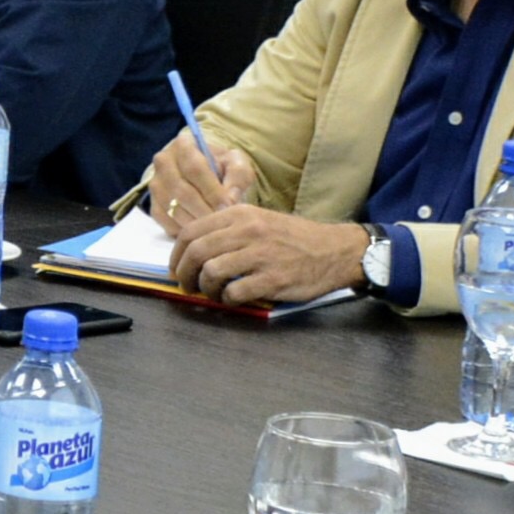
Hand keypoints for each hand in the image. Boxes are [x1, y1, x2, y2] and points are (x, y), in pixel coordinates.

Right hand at [143, 126, 248, 231]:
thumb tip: (230, 199)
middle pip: (182, 191)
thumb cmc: (223, 167)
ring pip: (173, 209)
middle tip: (223, 223)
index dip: (212, 190)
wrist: (206, 175)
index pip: (194, 169)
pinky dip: (184, 230)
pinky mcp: (154, 206)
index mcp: (182, 145)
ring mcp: (155, 185)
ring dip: (195, 222)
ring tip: (215, 229)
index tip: (229, 206)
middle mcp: (163, 163)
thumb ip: (238, 176)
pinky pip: (167, 222)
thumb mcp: (236, 164)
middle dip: (204, 210)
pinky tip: (202, 232)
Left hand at [169, 206, 366, 306]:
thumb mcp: (260, 220)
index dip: (177, 255)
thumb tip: (195, 248)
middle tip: (188, 286)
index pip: (192, 232)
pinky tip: (234, 299)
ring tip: (213, 293)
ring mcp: (260, 255)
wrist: (335, 251)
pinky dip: (227, 300)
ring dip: (205, 289)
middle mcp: (248, 231)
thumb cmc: (295, 238)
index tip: (177, 269)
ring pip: (211, 272)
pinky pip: (234, 292)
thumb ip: (229, 229)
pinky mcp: (272, 279)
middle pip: (197, 253)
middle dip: (185, 274)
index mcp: (241, 214)